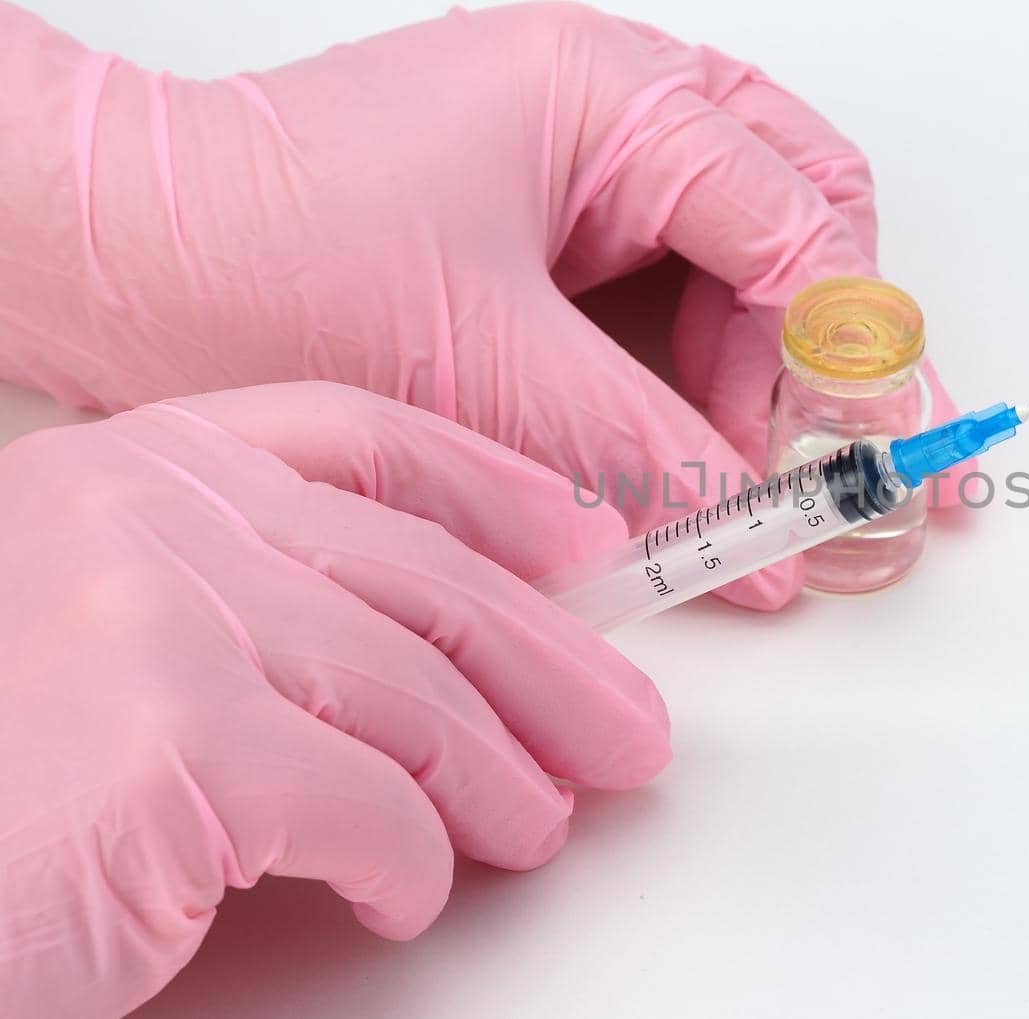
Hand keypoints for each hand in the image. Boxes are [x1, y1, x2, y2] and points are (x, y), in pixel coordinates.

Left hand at [0, 0, 970, 611]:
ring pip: (746, 257)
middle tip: (853, 464)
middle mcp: (615, 107)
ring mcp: (586, 159)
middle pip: (804, 216)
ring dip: (764, 372)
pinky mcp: (553, 220)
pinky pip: (674, 287)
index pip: (798, 227)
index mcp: (613, 95)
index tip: (893, 461)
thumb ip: (646, 455)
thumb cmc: (253, 252)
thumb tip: (760, 534)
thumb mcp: (486, 369)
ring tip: (760, 484)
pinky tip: (696, 447)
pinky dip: (698, 373)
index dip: (857, 359)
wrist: (115, 247)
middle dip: (832, 348)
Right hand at [0, 382, 669, 1016]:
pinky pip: (371, 805)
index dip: (491, 485)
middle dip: (547, 660)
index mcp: (129, 472)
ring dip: (495, 779)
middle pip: (420, 573)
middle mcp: (148, 516)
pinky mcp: (175, 738)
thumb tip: (441, 645)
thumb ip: (247, 603)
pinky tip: (401, 892)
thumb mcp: (106, 636)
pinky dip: (411, 861)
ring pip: (415, 695)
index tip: (578, 540)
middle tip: (620, 725)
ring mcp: (160, 614)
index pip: (359, 437)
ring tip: (531, 823)